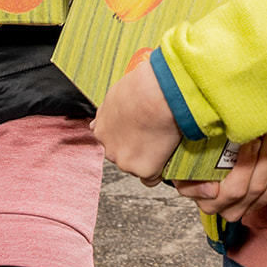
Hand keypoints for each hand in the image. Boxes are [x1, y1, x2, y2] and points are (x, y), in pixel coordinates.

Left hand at [92, 54, 182, 184]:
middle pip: (124, 156)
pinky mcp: (143, 170)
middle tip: (153, 134)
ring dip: (149, 159)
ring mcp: (125, 161)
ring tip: (162, 140)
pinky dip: (160, 170)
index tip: (138, 133)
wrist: (157, 94)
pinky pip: (152, 179)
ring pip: (137, 168)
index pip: (112, 142)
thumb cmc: (142, 87)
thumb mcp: (116, 95)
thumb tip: (98, 118)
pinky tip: (167, 154)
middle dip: (136, 149)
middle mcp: (109, 148)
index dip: (128, 138)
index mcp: (101, 129)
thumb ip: (108, 111)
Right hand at [175, 131, 266, 222]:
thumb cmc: (193, 169)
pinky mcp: (265, 203)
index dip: (247, 163)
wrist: (203, 175)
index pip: (236, 188)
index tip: (252, 139)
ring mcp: (251, 209)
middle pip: (257, 186)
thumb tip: (213, 190)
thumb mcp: (183, 174)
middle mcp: (232, 211)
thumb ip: (190, 183)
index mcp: (212, 205)